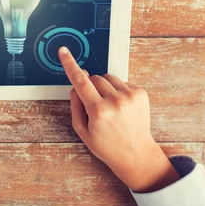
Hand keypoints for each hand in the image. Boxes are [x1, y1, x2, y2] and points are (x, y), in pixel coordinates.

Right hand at [59, 46, 179, 192]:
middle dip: (90, 86)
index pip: (80, 81)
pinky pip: (122, 82)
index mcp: (98, 111)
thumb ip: (75, 105)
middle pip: (94, 78)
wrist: (136, 154)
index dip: (70, 64)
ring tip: (109, 107)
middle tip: (94, 104)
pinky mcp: (140, 93)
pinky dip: (118, 91)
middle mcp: (115, 101)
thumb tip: (76, 85)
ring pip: (108, 77)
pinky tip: (120, 107)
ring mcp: (130, 96)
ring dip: (105, 87)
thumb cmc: (107, 145)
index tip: (64, 52)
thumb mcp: (82, 130)